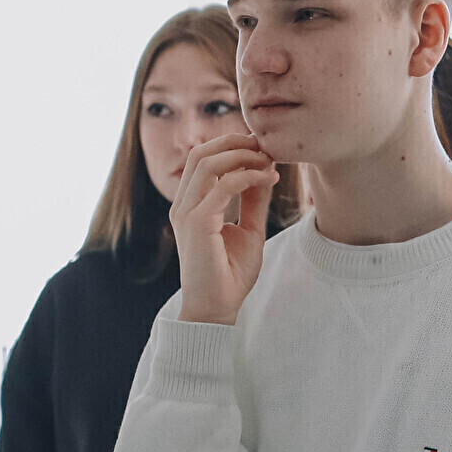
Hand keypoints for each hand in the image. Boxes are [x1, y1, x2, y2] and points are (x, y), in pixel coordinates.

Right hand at [168, 128, 280, 325]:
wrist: (218, 308)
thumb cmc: (230, 274)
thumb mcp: (248, 230)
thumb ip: (253, 201)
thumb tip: (265, 172)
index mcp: (190, 205)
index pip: (203, 160)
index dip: (231, 146)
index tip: (262, 149)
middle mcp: (183, 205)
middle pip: (200, 153)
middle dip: (234, 142)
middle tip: (265, 145)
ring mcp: (186, 213)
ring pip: (207, 163)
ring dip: (241, 155)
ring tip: (268, 160)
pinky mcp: (197, 223)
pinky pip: (222, 186)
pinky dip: (247, 176)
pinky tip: (268, 179)